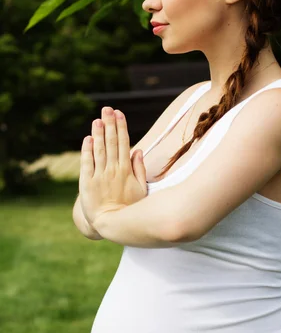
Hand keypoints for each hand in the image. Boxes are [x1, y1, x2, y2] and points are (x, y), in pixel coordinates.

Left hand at [79, 106, 146, 225]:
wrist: (111, 224)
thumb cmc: (129, 208)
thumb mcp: (141, 189)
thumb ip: (139, 169)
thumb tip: (138, 151)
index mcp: (126, 170)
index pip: (123, 144)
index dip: (121, 128)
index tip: (119, 114)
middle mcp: (113, 170)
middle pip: (111, 143)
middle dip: (109, 124)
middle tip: (107, 109)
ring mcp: (99, 176)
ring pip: (99, 150)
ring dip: (98, 133)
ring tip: (97, 119)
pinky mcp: (87, 182)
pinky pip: (87, 163)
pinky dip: (87, 150)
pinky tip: (88, 138)